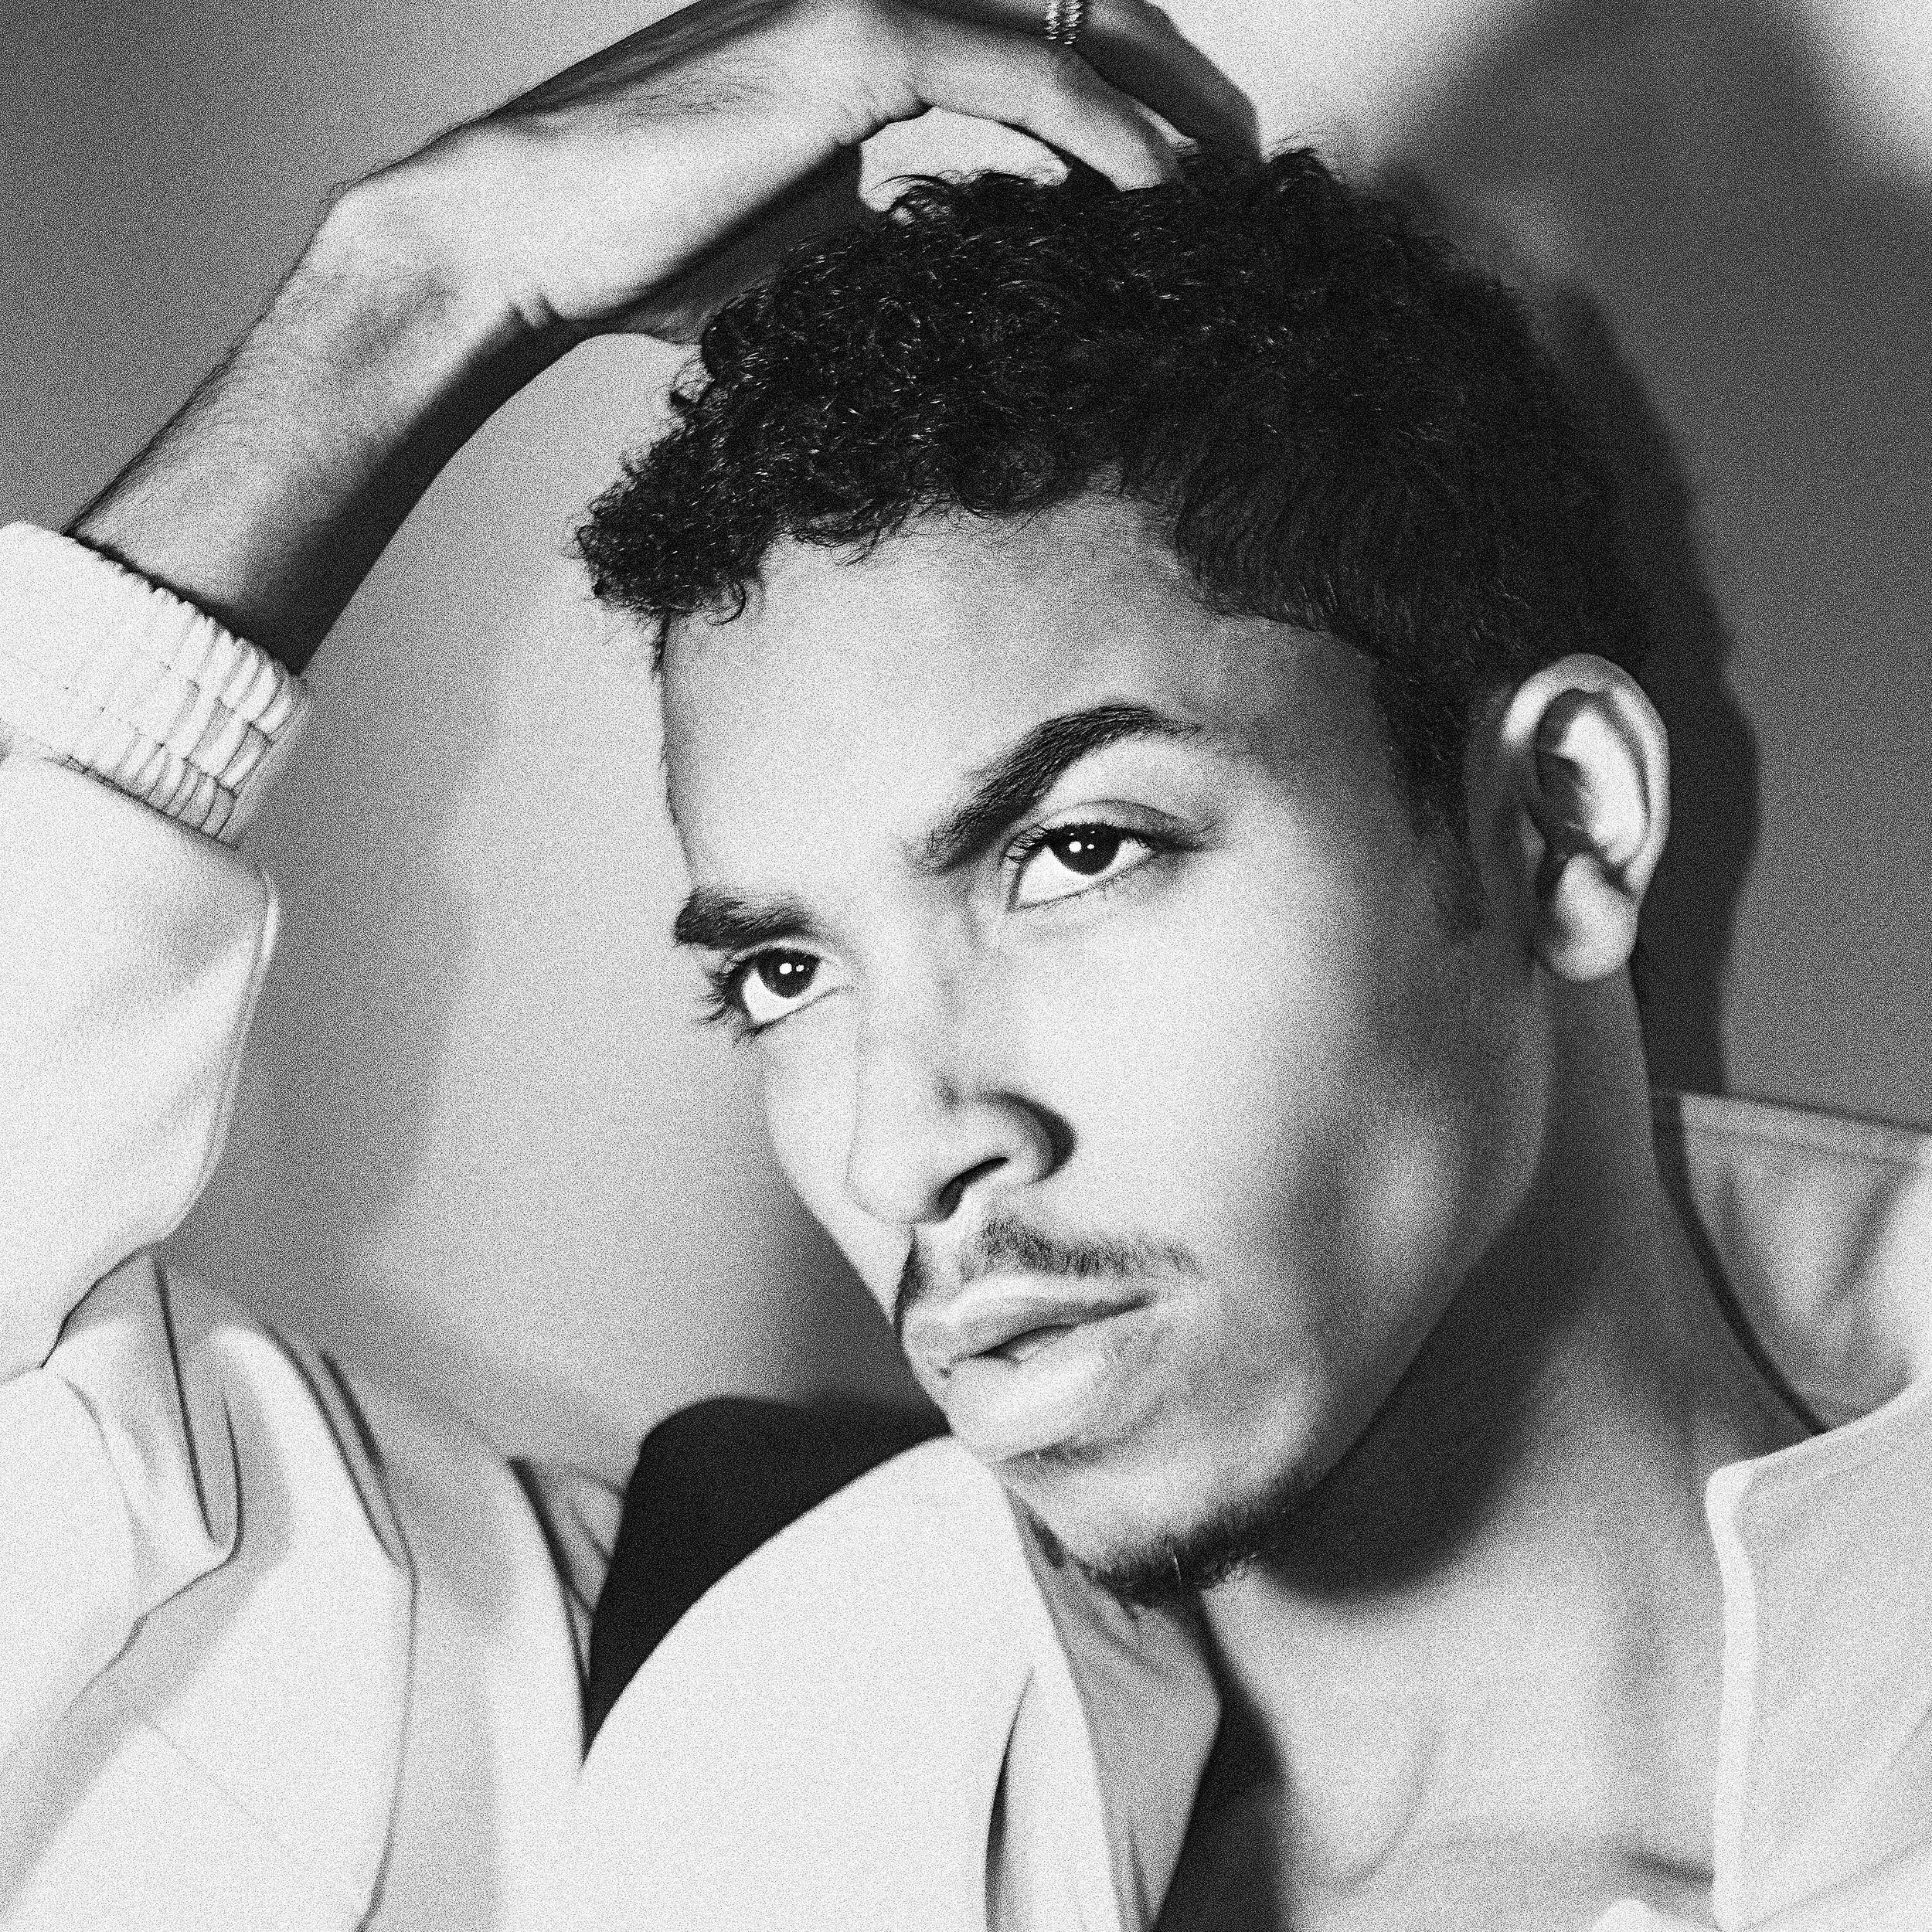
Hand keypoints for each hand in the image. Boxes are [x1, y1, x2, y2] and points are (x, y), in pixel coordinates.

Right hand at [71, 0, 1253, 666]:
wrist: (524, 236)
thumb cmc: (646, 250)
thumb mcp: (804, 236)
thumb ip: (895, 216)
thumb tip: (968, 255)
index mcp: (864, 41)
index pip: (1033, 44)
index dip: (1123, 107)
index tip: (1184, 194)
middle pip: (1075, 18)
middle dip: (1168, 96)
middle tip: (1238, 186)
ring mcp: (860, 1)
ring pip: (1065, 35)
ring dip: (1158, 119)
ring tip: (1226, 199)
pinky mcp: (850, 43)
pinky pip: (1022, 76)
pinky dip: (1103, 133)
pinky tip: (1161, 193)